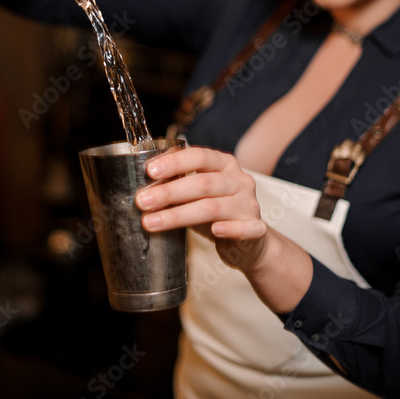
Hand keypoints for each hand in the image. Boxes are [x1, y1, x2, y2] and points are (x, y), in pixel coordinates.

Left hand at [138, 146, 269, 270]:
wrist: (249, 242)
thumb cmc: (217, 212)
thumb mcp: (198, 193)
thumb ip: (180, 182)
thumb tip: (144, 178)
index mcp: (225, 164)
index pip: (200, 156)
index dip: (174, 162)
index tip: (149, 171)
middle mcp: (239, 180)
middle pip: (202, 183)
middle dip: (168, 192)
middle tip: (143, 201)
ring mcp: (249, 204)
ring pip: (213, 207)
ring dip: (179, 215)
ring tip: (152, 223)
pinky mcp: (256, 229)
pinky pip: (244, 228)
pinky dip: (229, 229)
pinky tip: (214, 231)